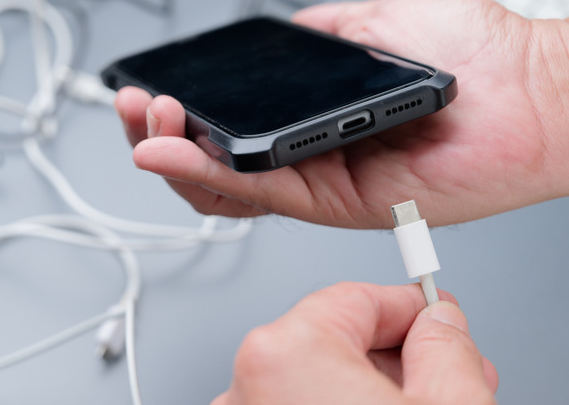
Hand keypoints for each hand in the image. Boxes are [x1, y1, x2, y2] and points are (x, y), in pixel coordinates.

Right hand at [115, 0, 568, 227]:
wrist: (528, 84)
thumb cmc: (468, 56)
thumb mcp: (372, 26)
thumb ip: (316, 39)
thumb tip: (275, 41)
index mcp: (309, 120)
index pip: (226, 129)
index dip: (179, 115)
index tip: (151, 87)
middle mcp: (307, 158)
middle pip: (212, 164)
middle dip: (159, 136)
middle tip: (134, 107)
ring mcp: (318, 184)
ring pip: (224, 189)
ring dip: (172, 158)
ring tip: (144, 126)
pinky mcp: (334, 203)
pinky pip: (259, 194)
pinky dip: (207, 175)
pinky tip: (171, 153)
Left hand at [211, 282, 497, 404]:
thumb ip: (443, 346)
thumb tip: (440, 321)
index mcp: (283, 353)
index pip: (355, 297)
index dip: (410, 308)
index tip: (438, 318)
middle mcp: (246, 383)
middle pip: (331, 338)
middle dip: (393, 353)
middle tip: (442, 369)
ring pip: (313, 377)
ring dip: (366, 383)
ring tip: (417, 400)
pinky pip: (293, 401)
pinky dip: (333, 403)